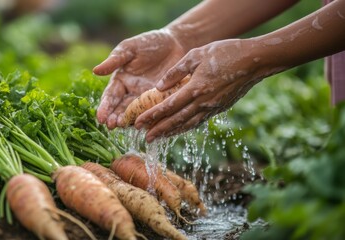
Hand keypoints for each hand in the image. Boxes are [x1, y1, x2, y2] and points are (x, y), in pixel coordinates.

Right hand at [93, 29, 186, 128]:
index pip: (110, 97)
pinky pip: (155, 112)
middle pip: (121, 109)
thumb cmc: (150, 42)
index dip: (105, 108)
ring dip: (130, 122)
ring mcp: (147, 100)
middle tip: (111, 125)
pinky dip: (151, 120)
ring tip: (125, 126)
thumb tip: (95, 70)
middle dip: (115, 118)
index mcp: (121, 81)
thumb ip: (115, 60)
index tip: (101, 118)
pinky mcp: (161, 102)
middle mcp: (132, 94)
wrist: (177, 44)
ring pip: (137, 114)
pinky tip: (148, 125)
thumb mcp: (130, 48)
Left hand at [135, 38, 276, 141]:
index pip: (168, 106)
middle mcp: (203, 102)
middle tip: (144, 138)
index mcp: (196, 88)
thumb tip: (159, 86)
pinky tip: (179, 129)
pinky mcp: (220, 108)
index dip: (152, 116)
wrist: (255, 61)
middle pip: (176, 120)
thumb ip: (177, 71)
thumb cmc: (226, 53)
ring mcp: (213, 107)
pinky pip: (199, 121)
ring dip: (171, 132)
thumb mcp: (197, 54)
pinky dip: (186, 127)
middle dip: (159, 130)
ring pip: (188, 124)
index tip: (138, 123)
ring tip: (158, 138)